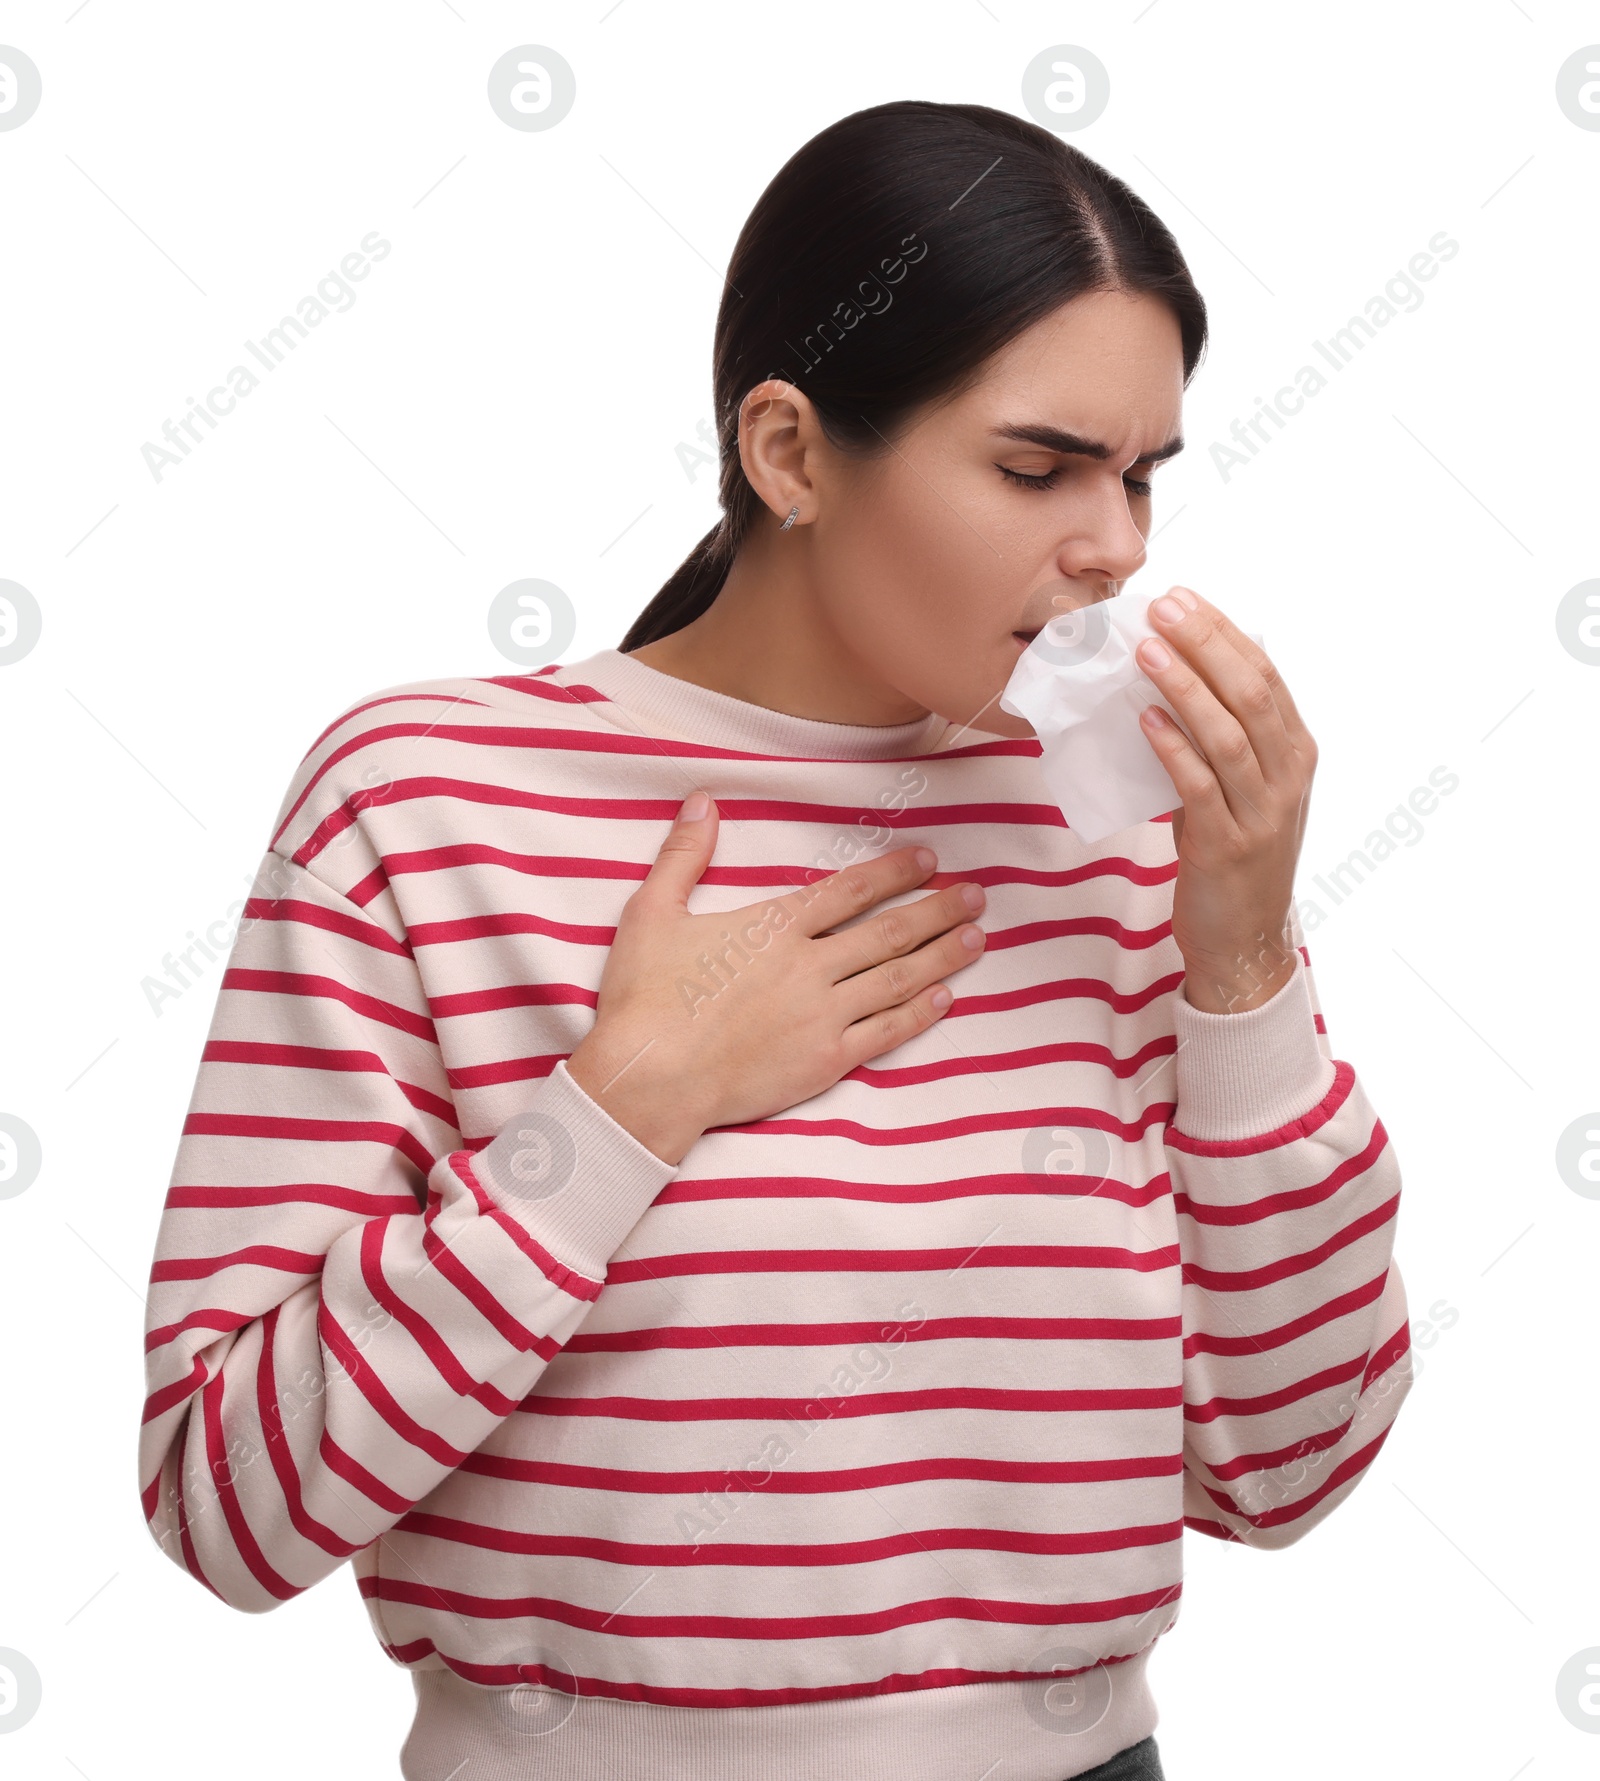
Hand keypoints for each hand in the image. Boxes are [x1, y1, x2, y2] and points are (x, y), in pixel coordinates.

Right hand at [565, 794, 987, 1162]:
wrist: (649, 1079)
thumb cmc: (644, 999)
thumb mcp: (651, 913)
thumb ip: (684, 856)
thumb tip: (703, 800)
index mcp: (774, 927)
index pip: (849, 890)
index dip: (894, 873)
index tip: (929, 861)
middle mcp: (809, 966)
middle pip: (888, 932)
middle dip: (937, 911)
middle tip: (978, 896)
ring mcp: (822, 1015)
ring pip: (897, 979)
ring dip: (941, 956)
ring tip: (977, 938)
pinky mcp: (824, 1061)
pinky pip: (885, 1032)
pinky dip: (918, 1013)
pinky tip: (944, 998)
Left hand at [1132, 587, 1316, 1013]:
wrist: (1244, 939)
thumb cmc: (1232, 856)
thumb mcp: (1238, 788)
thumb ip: (1219, 740)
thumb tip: (1171, 679)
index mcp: (1295, 752)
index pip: (1264, 675)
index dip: (1223, 632)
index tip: (1182, 597)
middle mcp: (1288, 776)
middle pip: (1251, 693)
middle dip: (1205, 644)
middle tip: (1161, 607)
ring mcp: (1262, 812)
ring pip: (1228, 735)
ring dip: (1185, 687)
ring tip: (1146, 651)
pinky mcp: (1227, 846)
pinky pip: (1198, 788)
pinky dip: (1173, 749)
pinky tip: (1145, 720)